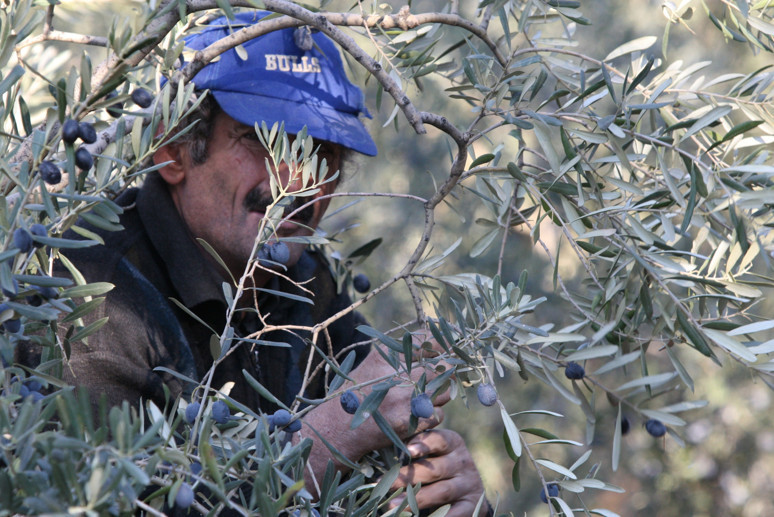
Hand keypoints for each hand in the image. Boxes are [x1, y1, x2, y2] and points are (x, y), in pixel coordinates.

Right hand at [301, 344, 450, 480]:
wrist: (335, 431)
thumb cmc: (353, 396)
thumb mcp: (370, 367)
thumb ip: (397, 356)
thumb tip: (431, 345)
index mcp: (385, 357)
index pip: (428, 341)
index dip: (442, 344)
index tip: (446, 348)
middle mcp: (396, 375)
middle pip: (442, 367)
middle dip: (444, 372)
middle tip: (439, 377)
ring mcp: (403, 399)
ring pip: (444, 392)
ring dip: (439, 395)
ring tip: (424, 397)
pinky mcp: (409, 422)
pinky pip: (437, 415)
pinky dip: (431, 416)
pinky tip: (416, 416)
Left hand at [389, 429, 488, 516]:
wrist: (467, 490)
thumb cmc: (438, 466)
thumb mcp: (432, 453)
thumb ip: (414, 448)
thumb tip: (385, 446)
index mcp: (452, 443)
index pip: (439, 440)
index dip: (423, 444)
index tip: (407, 450)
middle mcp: (463, 462)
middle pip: (436, 469)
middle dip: (409, 476)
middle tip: (386, 483)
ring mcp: (469, 484)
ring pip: (442, 492)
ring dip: (416, 498)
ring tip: (392, 504)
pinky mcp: (472, 505)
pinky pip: (453, 514)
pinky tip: (412, 516)